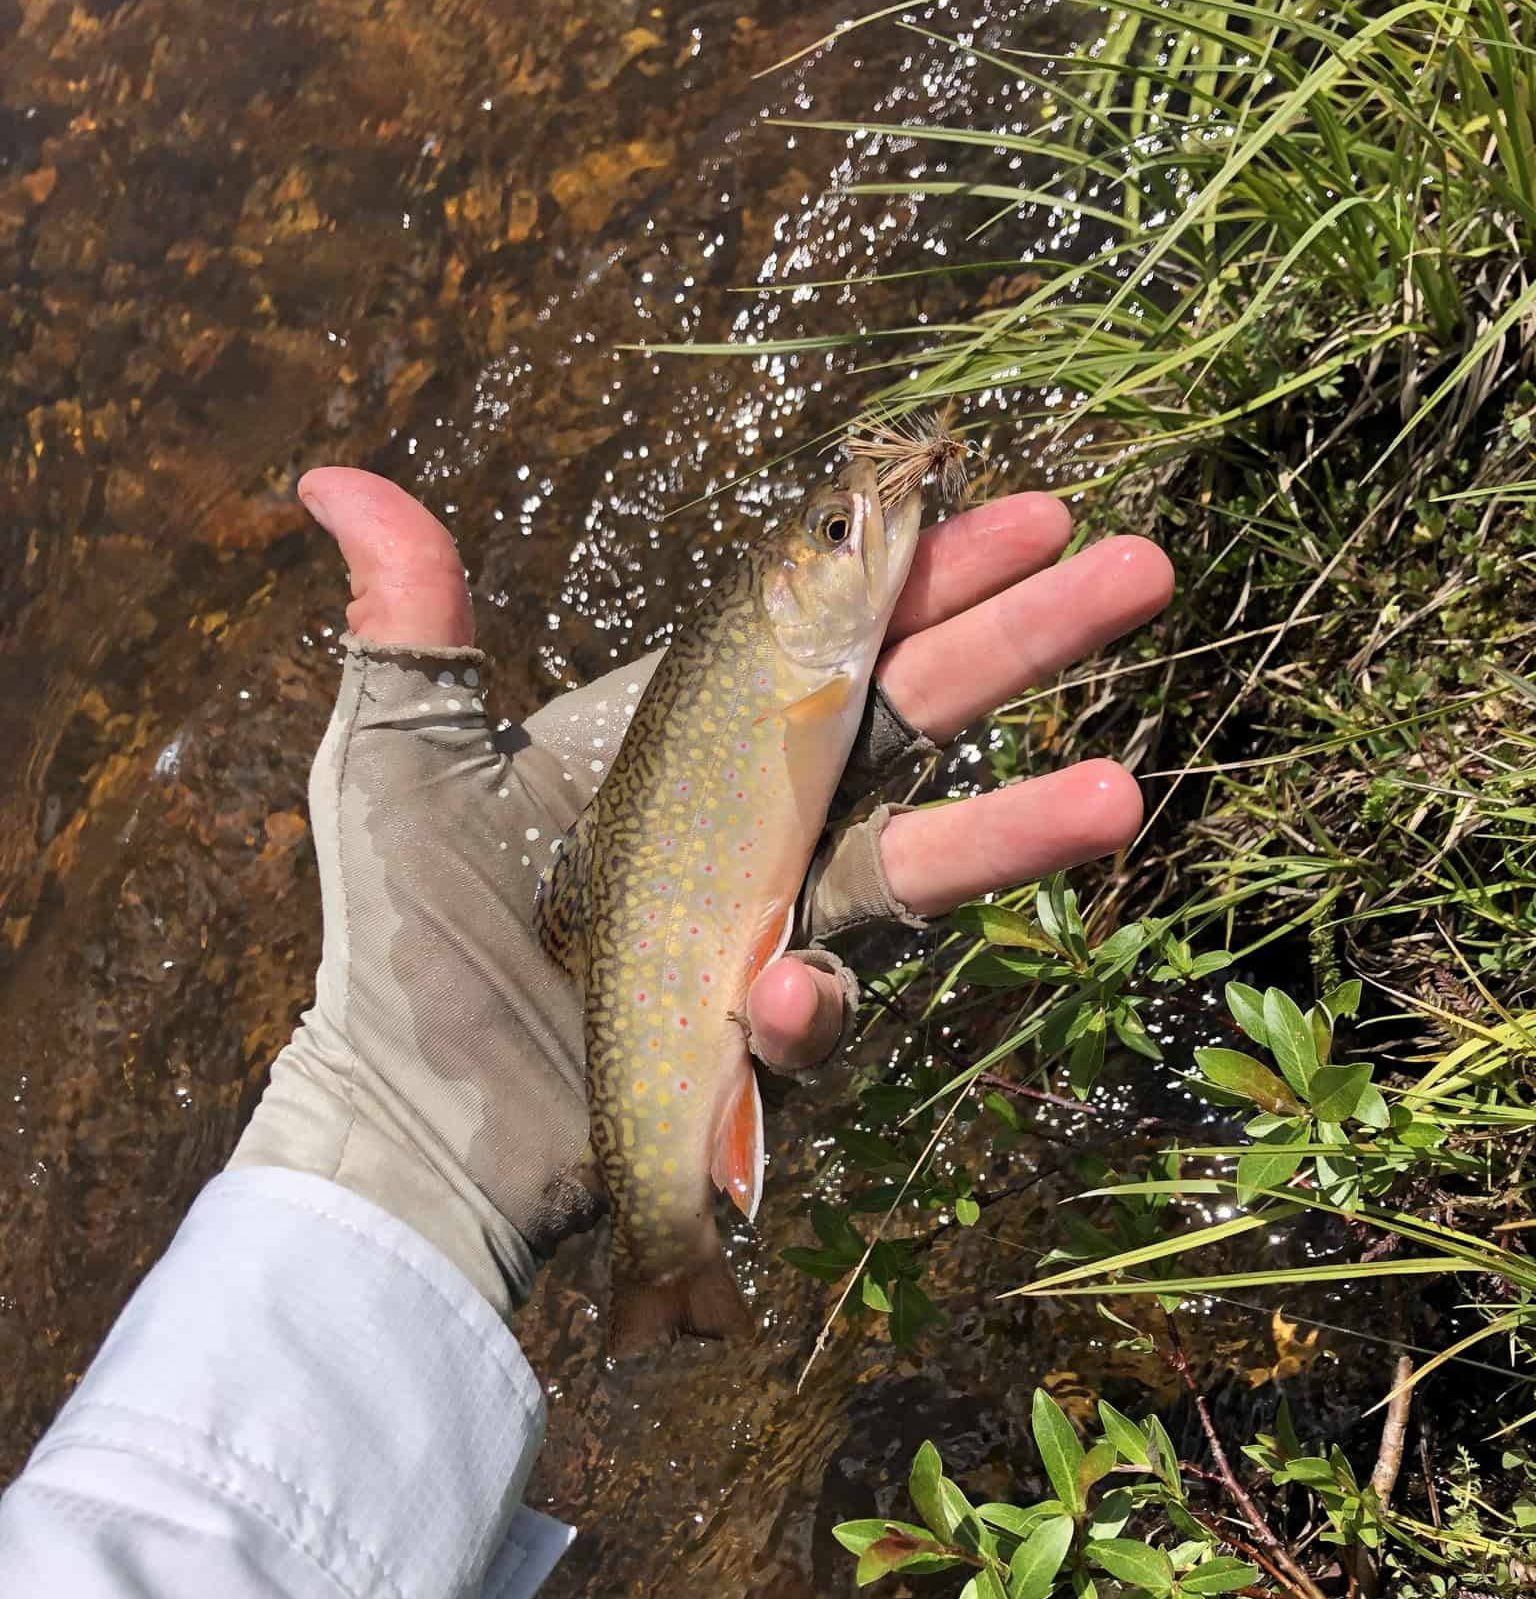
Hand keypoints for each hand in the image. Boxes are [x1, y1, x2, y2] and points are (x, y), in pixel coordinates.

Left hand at [230, 466, 1170, 1321]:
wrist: (410, 1123)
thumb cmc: (402, 943)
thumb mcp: (398, 764)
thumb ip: (408, 621)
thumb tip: (333, 476)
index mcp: (684, 734)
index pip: (822, 629)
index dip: (920, 567)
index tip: (1021, 504)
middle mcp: (750, 818)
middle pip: (908, 718)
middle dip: (1019, 643)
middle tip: (1141, 570)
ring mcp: (771, 926)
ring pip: (916, 864)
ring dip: (1016, 831)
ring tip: (1119, 797)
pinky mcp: (765, 1030)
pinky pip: (816, 1010)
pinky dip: (805, 1008)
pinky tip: (770, 995)